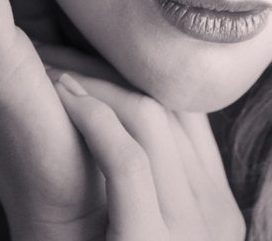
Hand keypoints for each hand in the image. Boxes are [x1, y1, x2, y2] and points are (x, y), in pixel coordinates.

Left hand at [41, 46, 245, 240]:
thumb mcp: (159, 233)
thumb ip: (163, 198)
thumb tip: (137, 133)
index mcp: (220, 214)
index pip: (193, 120)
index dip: (146, 81)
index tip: (96, 60)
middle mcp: (215, 217)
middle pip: (171, 112)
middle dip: (114, 74)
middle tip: (61, 50)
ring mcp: (191, 233)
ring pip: (151, 123)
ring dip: (95, 86)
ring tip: (51, 66)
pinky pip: (129, 162)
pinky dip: (95, 121)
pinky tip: (63, 98)